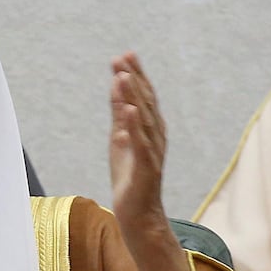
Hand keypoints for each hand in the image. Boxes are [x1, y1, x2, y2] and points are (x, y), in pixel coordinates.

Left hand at [109, 51, 166, 231]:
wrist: (138, 214)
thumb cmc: (130, 178)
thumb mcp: (120, 141)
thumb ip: (119, 116)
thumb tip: (116, 88)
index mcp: (149, 129)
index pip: (142, 97)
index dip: (134, 76)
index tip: (123, 56)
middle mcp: (155, 135)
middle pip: (145, 102)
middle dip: (134, 78)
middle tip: (123, 57)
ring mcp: (152, 151)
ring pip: (143, 118)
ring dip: (133, 96)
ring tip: (123, 76)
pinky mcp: (147, 167)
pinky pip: (140, 143)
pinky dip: (134, 126)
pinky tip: (128, 110)